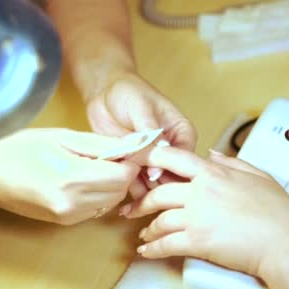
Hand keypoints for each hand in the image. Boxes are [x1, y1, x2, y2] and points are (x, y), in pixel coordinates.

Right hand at [0, 128, 139, 224]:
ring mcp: (68, 216)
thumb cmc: (17, 148)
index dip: (129, 163)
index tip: (125, 152)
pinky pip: (96, 209)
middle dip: (122, 174)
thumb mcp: (60, 137)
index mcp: (72, 178)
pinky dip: (99, 195)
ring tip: (94, 168)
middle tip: (110, 157)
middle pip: (120, 192)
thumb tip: (128, 148)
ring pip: (111, 202)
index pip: (122, 177)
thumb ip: (98, 145)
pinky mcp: (64, 223)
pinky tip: (83, 181)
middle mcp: (73, 203)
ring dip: (112, 186)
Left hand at [85, 71, 196, 198]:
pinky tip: (123, 196)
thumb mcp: (142, 109)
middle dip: (157, 186)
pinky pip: (137, 185)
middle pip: (172, 177)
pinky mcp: (136, 167)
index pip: (185, 161)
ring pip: (155, 186)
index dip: (173, 173)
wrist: (103, 91)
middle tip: (138, 189)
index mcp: (183, 134)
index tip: (153, 177)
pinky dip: (130, 190)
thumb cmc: (129, 92)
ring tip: (130, 196)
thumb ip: (150, 137)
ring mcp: (153, 161)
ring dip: (144, 192)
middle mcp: (172, 151)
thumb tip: (158, 168)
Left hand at [126, 147, 288, 288]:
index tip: (143, 167)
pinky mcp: (197, 241)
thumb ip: (232, 162)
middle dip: (142, 202)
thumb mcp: (258, 175)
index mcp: (214, 174)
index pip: (174, 159)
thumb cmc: (278, 212)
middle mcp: (200, 192)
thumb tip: (212, 154)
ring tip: (145, 235)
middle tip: (135, 208)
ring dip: (148, 229)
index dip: (153, 160)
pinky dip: (152, 250)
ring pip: (159, 220)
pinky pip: (165, 244)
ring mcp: (197, 217)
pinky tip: (147, 252)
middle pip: (158, 192)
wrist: (285, 241)